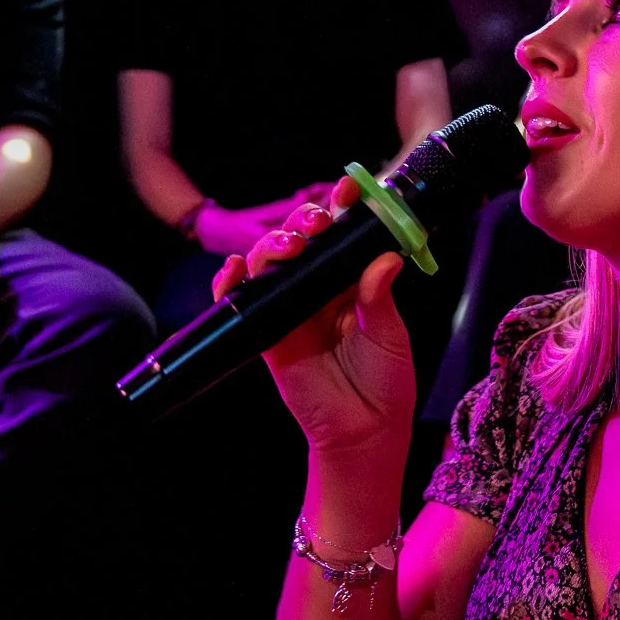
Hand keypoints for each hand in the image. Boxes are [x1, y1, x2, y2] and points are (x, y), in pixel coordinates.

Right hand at [210, 177, 415, 458]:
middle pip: (301, 239)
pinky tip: (235, 270)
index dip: (343, 208)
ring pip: (269, 261)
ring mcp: (289, 307)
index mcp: (353, 280)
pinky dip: (230, 282)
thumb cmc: (385, 381)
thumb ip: (379, 297)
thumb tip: (385, 258)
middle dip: (304, 222)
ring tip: (287, 246)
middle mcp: (318, 287)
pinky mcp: (266, 332)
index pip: (343, 234)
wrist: (364, 430)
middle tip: (317, 224)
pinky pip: (240, 301)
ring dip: (271, 245)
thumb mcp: (389, 335)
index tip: (349, 189)